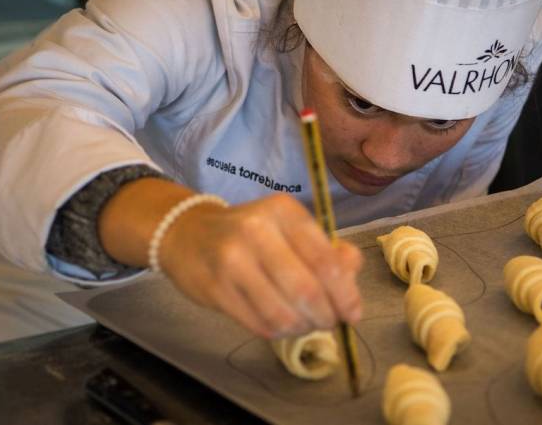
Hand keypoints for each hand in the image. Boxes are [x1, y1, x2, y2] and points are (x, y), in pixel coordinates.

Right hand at [158, 193, 362, 337]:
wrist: (188, 234)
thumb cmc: (250, 233)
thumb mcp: (290, 227)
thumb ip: (327, 248)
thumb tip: (352, 270)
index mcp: (283, 210)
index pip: (326, 260)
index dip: (346, 293)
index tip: (353, 312)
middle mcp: (256, 230)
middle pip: (307, 290)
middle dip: (327, 315)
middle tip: (330, 322)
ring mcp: (232, 260)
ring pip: (283, 313)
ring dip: (303, 327)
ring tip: (306, 324)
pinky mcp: (214, 288)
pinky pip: (260, 324)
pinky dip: (280, 332)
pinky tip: (283, 324)